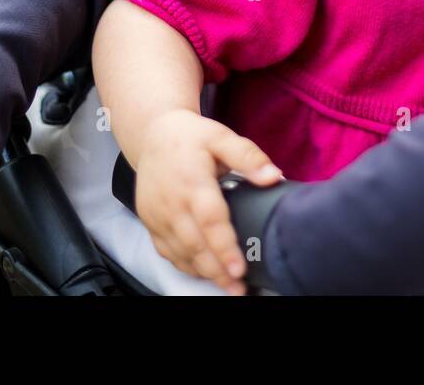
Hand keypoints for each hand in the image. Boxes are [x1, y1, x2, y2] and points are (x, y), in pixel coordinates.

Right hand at [134, 109, 282, 294]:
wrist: (152, 134)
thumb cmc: (191, 137)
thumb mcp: (221, 136)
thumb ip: (248, 156)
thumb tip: (273, 176)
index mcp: (192, 181)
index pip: (210, 220)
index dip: (224, 247)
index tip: (239, 268)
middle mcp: (172, 203)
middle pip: (195, 244)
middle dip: (218, 271)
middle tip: (239, 288)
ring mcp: (157, 215)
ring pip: (180, 253)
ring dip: (204, 273)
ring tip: (228, 287)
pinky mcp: (150, 222)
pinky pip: (167, 252)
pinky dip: (186, 266)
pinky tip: (205, 273)